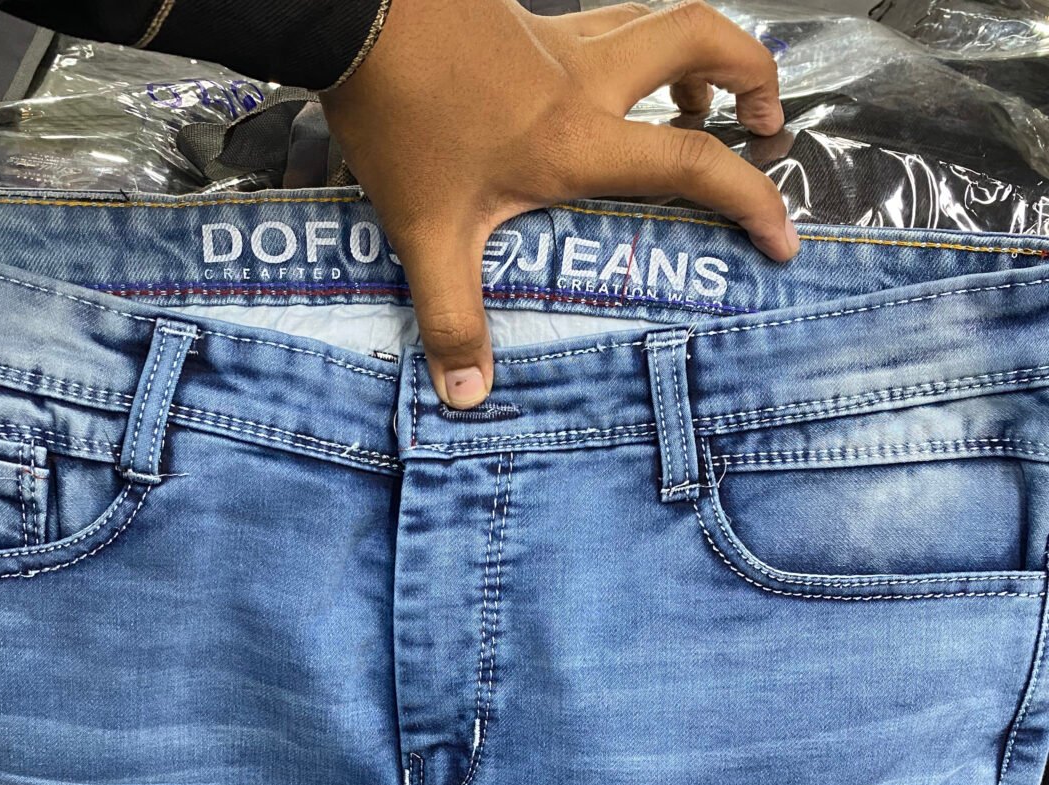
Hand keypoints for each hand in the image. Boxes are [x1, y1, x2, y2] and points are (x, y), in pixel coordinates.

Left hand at [320, 0, 794, 408]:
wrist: (353, 10)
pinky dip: (622, 48)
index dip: (751, 200)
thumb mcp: (424, 232)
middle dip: (751, 69)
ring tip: (692, 99)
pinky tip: (587, 89)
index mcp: (578, 138)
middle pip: (704, 33)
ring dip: (690, 53)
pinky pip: (598, 23)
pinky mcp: (520, 17)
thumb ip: (451, 314)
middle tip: (761, 117)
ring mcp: (554, 36)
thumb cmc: (398, 116)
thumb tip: (468, 394)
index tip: (782, 238)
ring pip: (652, 18)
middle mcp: (583, 77)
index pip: (692, 162)